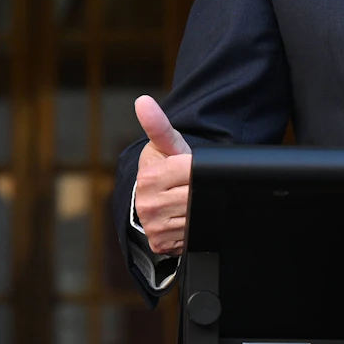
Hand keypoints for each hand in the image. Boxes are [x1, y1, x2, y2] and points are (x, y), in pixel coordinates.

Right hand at [133, 96, 191, 256]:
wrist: (153, 192)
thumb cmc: (164, 164)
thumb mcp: (167, 144)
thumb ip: (159, 124)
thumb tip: (143, 101)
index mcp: (150, 176)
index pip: (191, 174)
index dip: (199, 171)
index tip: (194, 168)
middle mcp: (147, 203)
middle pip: (196, 197)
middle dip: (200, 190)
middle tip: (193, 185)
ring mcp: (153, 225)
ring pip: (196, 218)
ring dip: (199, 209)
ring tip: (189, 198)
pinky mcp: (159, 242)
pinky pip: (190, 236)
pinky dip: (193, 227)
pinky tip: (184, 215)